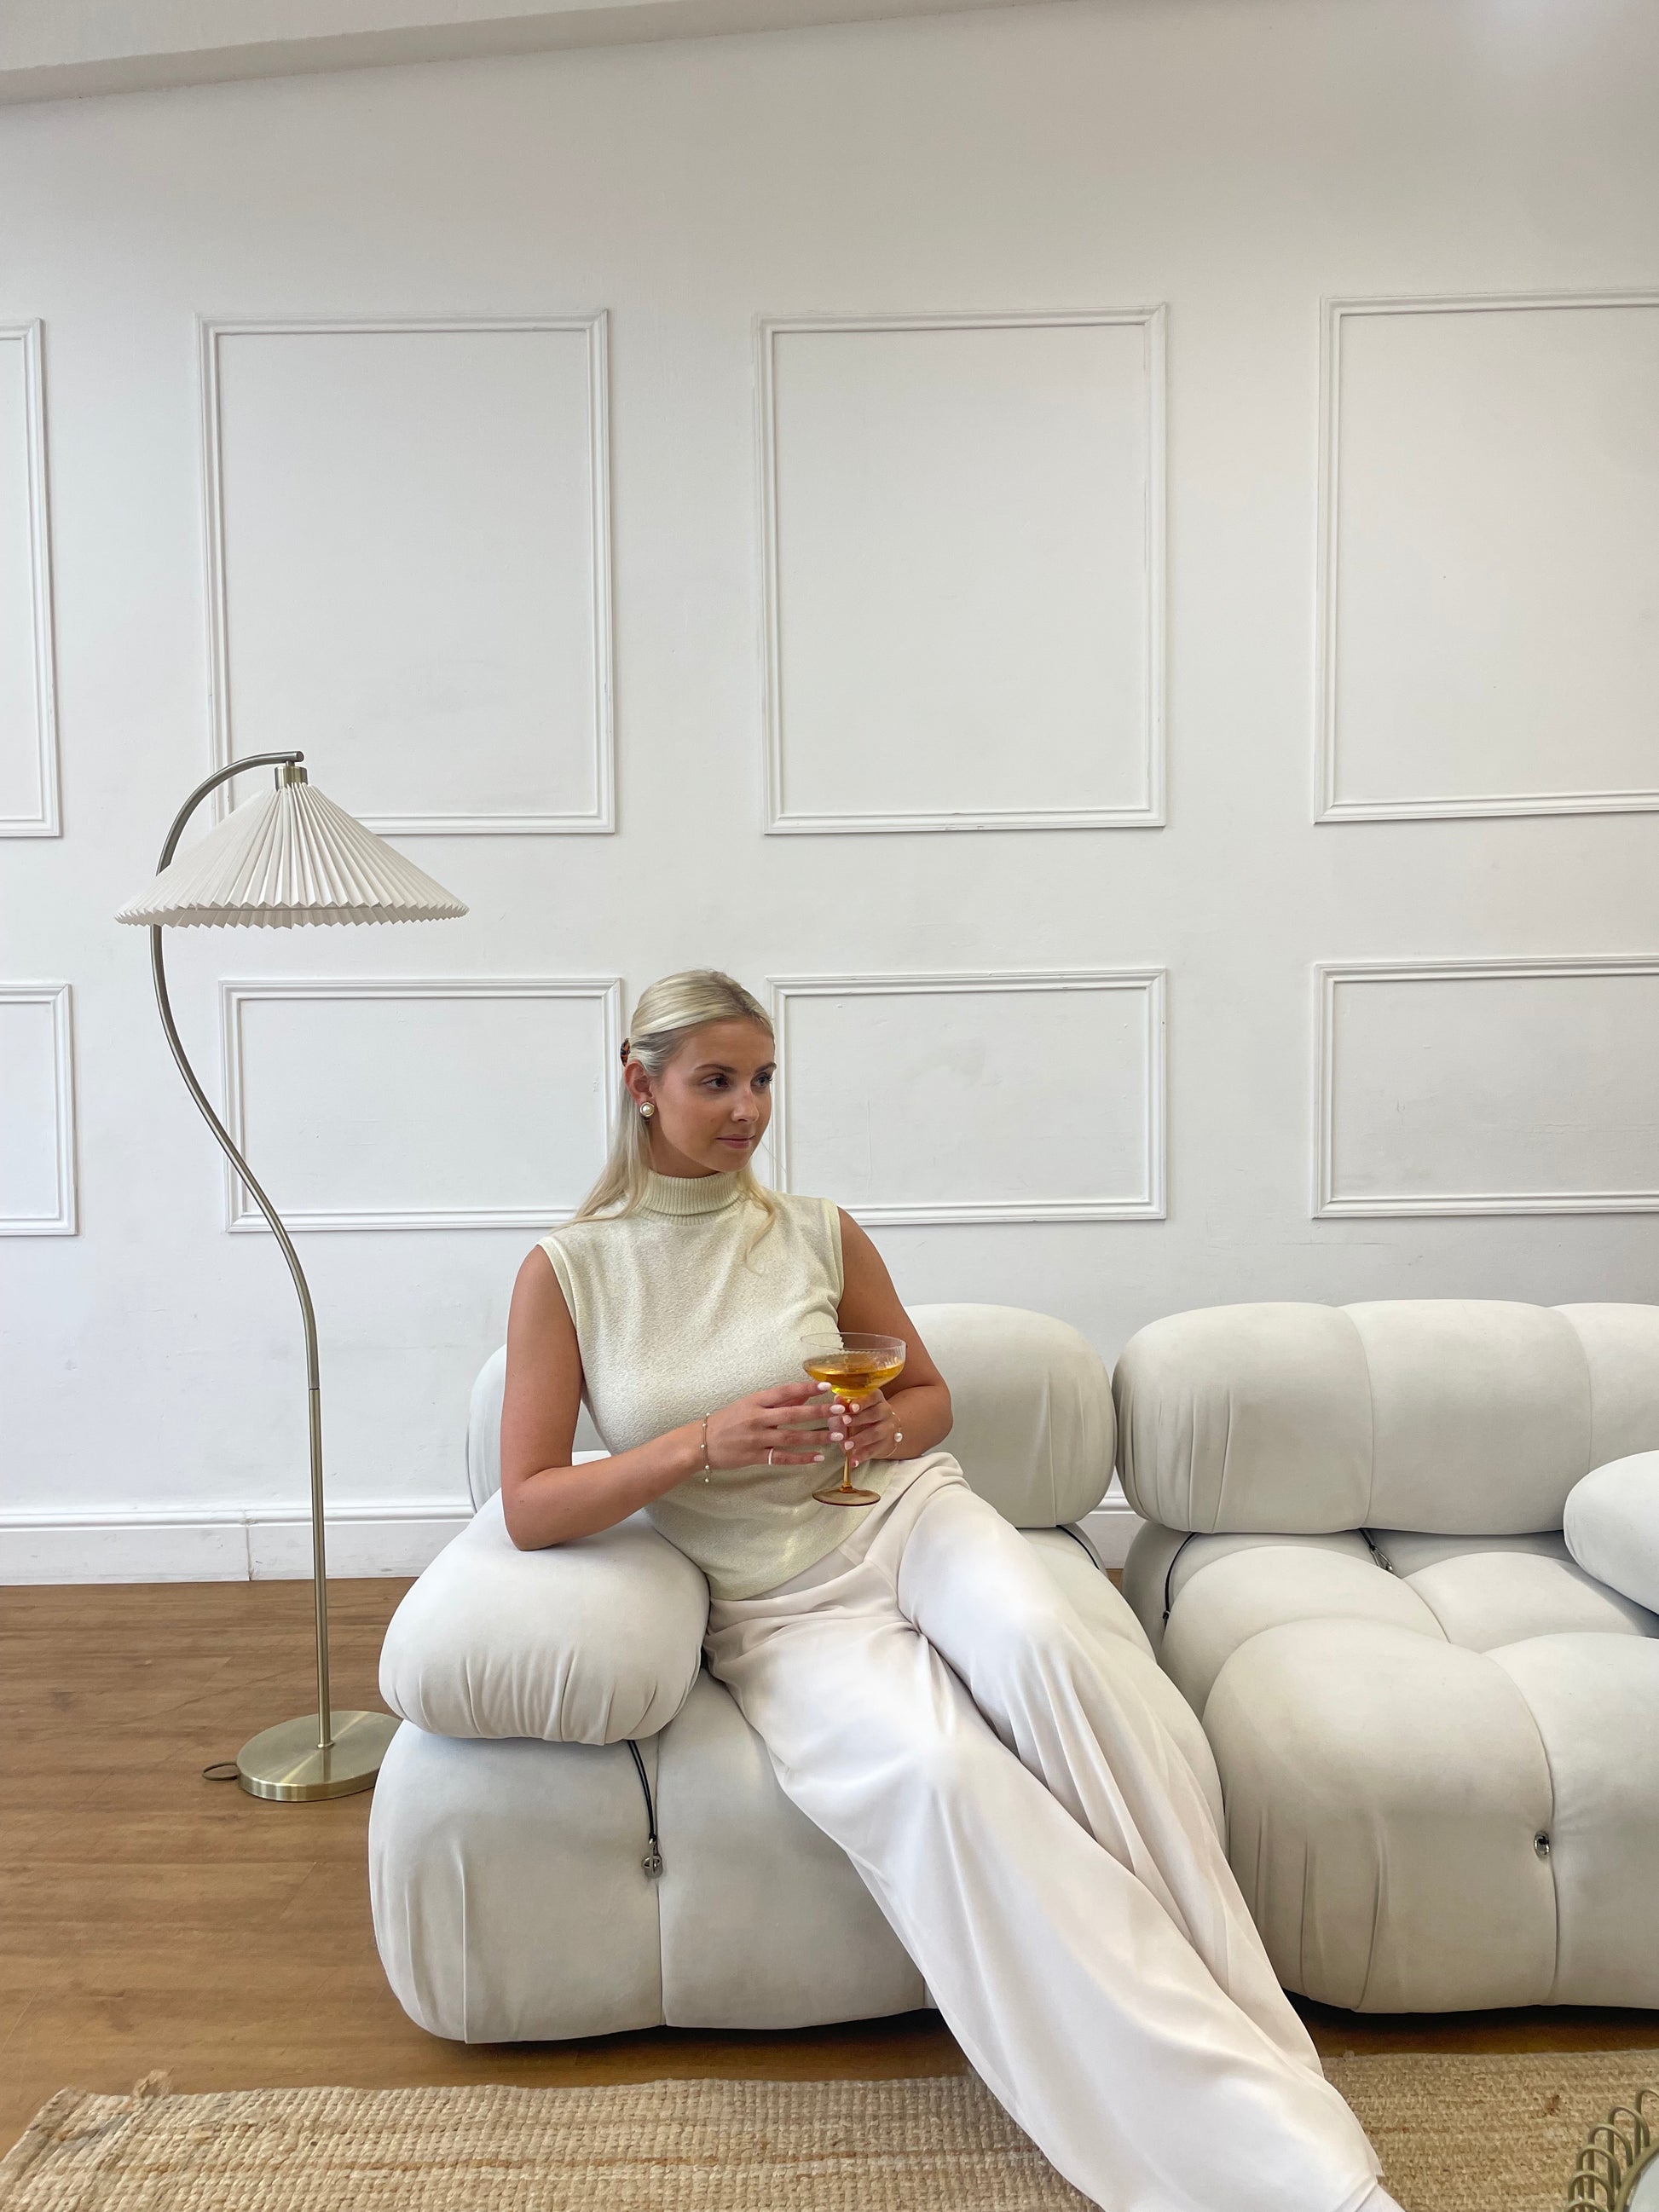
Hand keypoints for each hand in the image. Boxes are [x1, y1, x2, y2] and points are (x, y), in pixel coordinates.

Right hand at [704, 1380, 835, 1470]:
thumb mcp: (749, 1404)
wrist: (700, 1442)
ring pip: (791, 1437)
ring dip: (816, 1437)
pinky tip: (818, 1457)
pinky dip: (801, 1458)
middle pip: (792, 1414)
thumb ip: (777, 1401)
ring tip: (837, 1436)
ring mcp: (756, 1439)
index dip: (806, 1389)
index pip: (785, 1391)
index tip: (827, 1387)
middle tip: (840, 1411)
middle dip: (819, 1413)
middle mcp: (757, 1418)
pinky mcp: (754, 1457)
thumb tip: (804, 1395)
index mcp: (755, 1401)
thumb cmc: (727, 1420)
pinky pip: (781, 1458)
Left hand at [833, 1387, 904, 1469]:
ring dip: (860, 1439)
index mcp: (876, 1398)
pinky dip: (862, 1457)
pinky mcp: (885, 1445)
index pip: (873, 1396)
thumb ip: (842, 1405)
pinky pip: (874, 1451)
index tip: (851, 1407)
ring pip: (876, 1433)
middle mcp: (885, 1411)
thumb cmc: (856, 1416)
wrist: (875, 1433)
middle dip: (859, 1418)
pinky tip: (853, 1461)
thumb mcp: (847, 1409)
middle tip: (844, 1422)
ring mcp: (887, 1428)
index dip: (862, 1401)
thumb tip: (837, 1399)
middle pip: (876, 1413)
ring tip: (846, 1445)